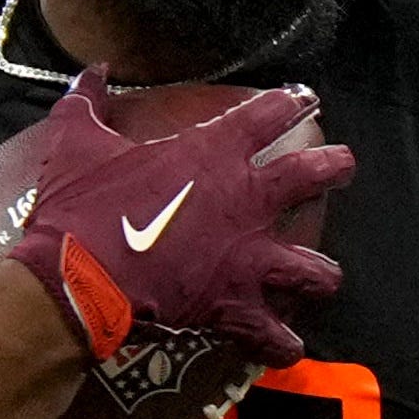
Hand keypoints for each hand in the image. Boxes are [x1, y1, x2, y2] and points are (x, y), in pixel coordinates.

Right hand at [0, 81, 354, 370]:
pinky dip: (281, 344)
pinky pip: (275, 335)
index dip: (292, 102)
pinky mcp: (236, 306)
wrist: (74, 275)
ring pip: (314, 268)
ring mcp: (248, 258)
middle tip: (343, 165)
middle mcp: (245, 201)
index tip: (305, 99)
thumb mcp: (75, 140)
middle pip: (314, 176)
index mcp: (212, 153)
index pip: (269, 114)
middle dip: (336, 167)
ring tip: (321, 275)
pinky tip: (285, 346)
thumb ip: (87, 100)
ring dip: (320, 273)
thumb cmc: (79, 206)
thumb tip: (91, 71)